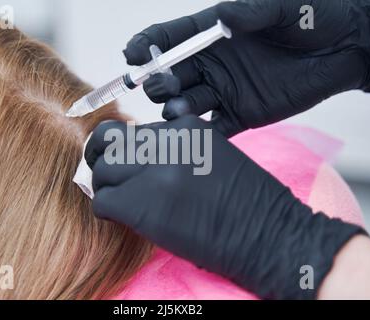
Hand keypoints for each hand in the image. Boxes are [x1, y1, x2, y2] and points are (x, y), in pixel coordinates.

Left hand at [85, 115, 364, 298]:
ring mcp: (152, 172)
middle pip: (109, 143)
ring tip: (118, 201)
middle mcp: (165, 142)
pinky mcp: (142, 204)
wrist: (267, 234)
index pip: (133, 130)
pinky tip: (123, 218)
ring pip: (102, 170)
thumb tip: (138, 159)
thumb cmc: (247, 200)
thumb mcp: (211, 154)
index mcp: (184, 126)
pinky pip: (103, 202)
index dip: (124, 150)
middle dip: (104, 161)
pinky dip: (107, 211)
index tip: (125, 165)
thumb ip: (175, 149)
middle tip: (109, 179)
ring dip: (105, 187)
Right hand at [123, 0, 369, 136]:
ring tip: (176, 110)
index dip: (147, 45)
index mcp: (213, 33)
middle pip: (170, 76)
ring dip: (176, 109)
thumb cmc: (316, 17)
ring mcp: (225, 92)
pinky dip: (201, 134)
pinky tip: (194, 135)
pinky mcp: (242, 115)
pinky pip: (215, 129)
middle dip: (159, 81)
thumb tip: (221, 21)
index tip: (132, 55)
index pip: (170, 38)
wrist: (346, 49)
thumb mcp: (281, 7)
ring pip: (187, 105)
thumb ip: (249, 13)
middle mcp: (212, 64)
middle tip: (160, 85)